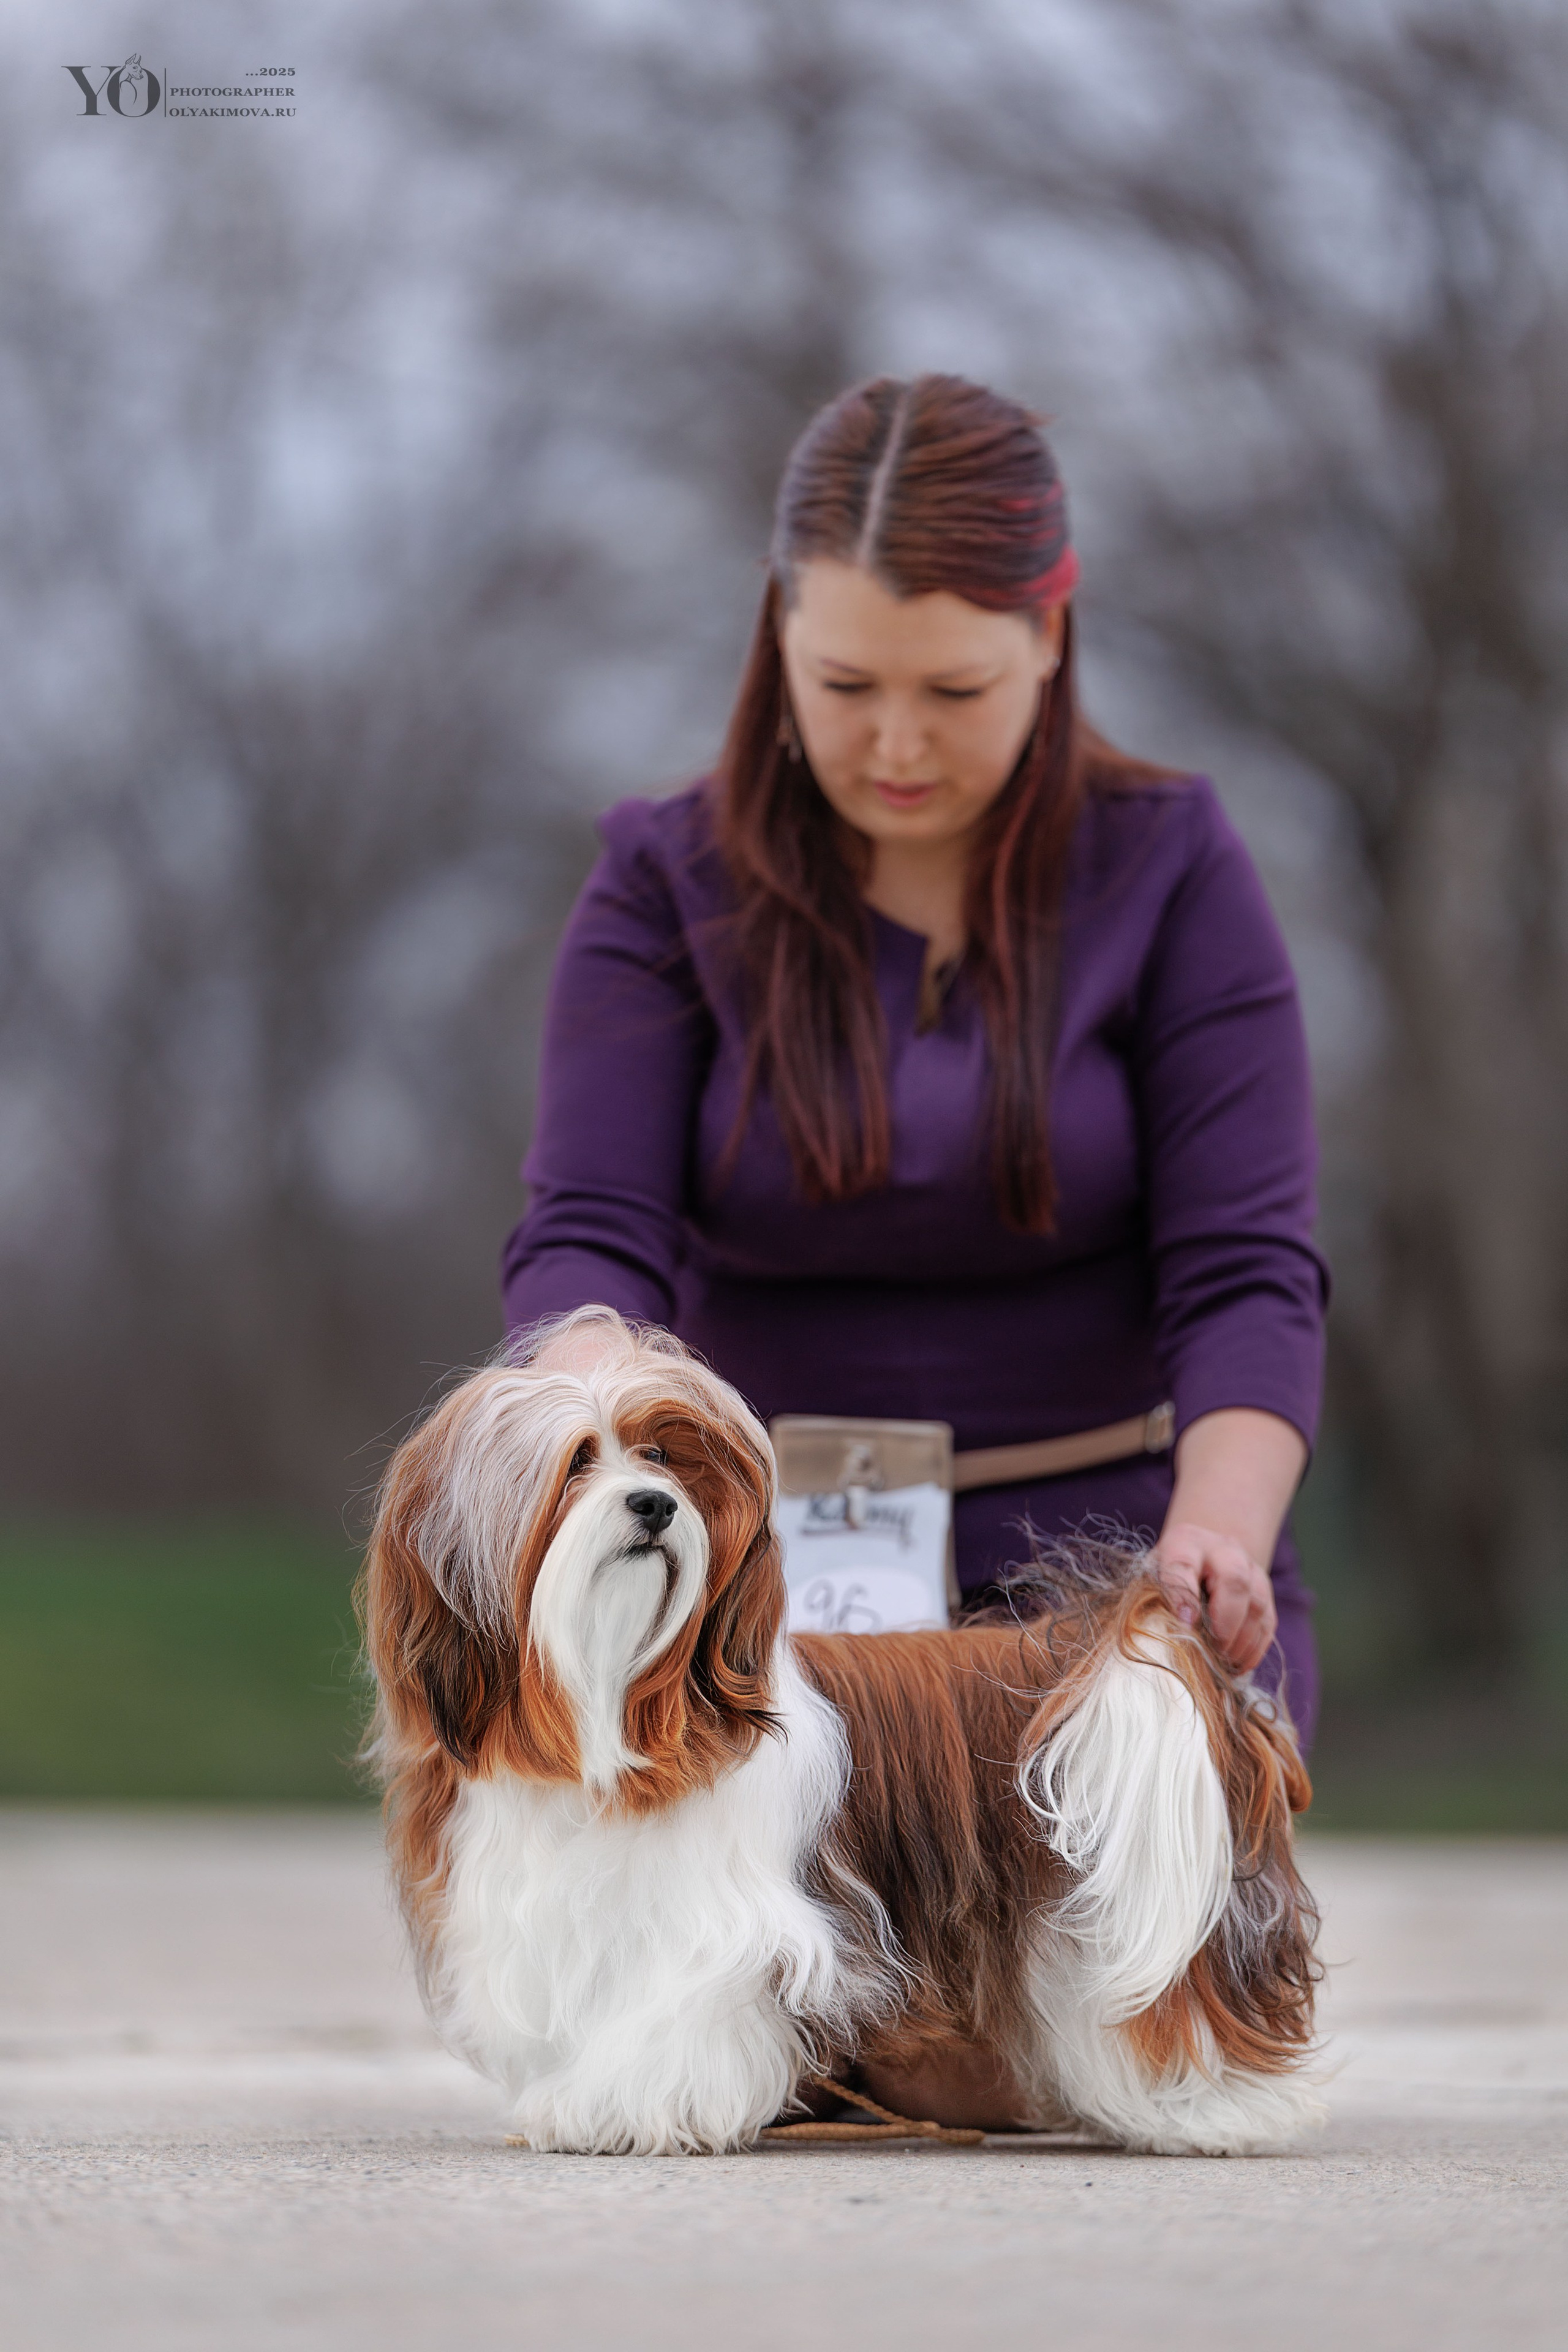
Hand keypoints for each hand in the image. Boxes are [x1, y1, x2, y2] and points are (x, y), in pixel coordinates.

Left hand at [1153, 1521, 1276, 1673]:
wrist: (1202, 1553)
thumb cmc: (1168, 1571)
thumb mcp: (1152, 1577)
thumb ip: (1153, 1600)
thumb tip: (1161, 1638)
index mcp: (1185, 1542)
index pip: (1183, 1565)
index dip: (1184, 1597)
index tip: (1184, 1625)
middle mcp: (1223, 1549)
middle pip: (1235, 1581)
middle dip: (1225, 1624)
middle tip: (1213, 1652)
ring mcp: (1250, 1567)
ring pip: (1257, 1604)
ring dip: (1241, 1642)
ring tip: (1223, 1663)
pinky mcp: (1265, 1590)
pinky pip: (1268, 1622)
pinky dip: (1254, 1648)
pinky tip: (1237, 1665)